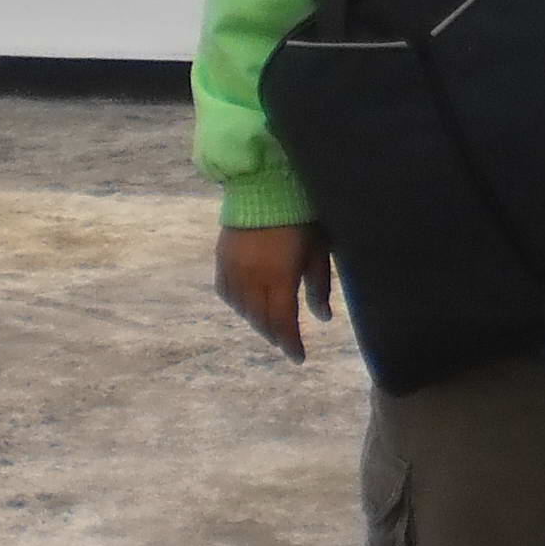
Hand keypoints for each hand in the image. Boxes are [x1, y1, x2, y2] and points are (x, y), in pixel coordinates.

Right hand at [216, 222, 333, 360]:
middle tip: (286, 342)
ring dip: (257, 321)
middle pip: (261, 320)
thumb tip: (323, 317)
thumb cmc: (300, 218)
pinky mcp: (221, 260)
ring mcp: (234, 270)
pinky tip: (246, 306)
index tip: (299, 357)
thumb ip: (318, 286)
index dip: (291, 344)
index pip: (283, 322)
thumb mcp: (317, 251)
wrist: (264, 187)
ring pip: (242, 310)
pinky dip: (238, 305)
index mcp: (279, 278)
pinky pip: (226, 293)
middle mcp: (252, 279)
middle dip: (275, 334)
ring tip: (269, 325)